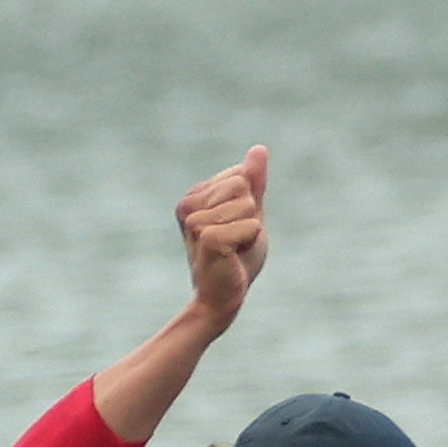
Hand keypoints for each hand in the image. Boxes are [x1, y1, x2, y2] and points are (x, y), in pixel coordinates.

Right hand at [175, 147, 270, 323]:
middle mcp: (188, 205)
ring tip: (233, 248)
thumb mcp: (248, 213)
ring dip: (250, 230)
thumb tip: (259, 149)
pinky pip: (251, 226)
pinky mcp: (208, 239)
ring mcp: (195, 221)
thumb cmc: (235, 257)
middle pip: (242, 186)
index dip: (248, 204)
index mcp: (195, 195)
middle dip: (249, 215)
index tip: (233, 226)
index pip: (240, 176)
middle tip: (235, 239)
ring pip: (247, 205)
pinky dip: (251, 241)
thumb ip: (253, 182)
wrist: (222, 297)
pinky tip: (233, 256)